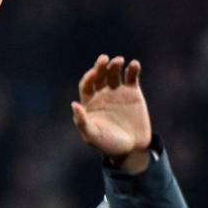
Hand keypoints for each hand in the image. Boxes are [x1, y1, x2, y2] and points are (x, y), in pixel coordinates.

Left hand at [71, 55, 151, 172]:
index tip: (93, 73)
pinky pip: (131, 77)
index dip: (89, 77)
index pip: (86, 85)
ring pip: (114, 73)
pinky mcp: (133, 92)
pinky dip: (132, 69)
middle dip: (100, 67)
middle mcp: (102, 94)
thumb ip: (82, 121)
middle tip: (104, 59)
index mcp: (89, 102)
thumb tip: (74, 104)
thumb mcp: (92, 135)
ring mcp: (118, 92)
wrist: (131, 148)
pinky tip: (134, 64)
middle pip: (99, 76)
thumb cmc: (107, 144)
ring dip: (115, 65)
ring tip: (118, 60)